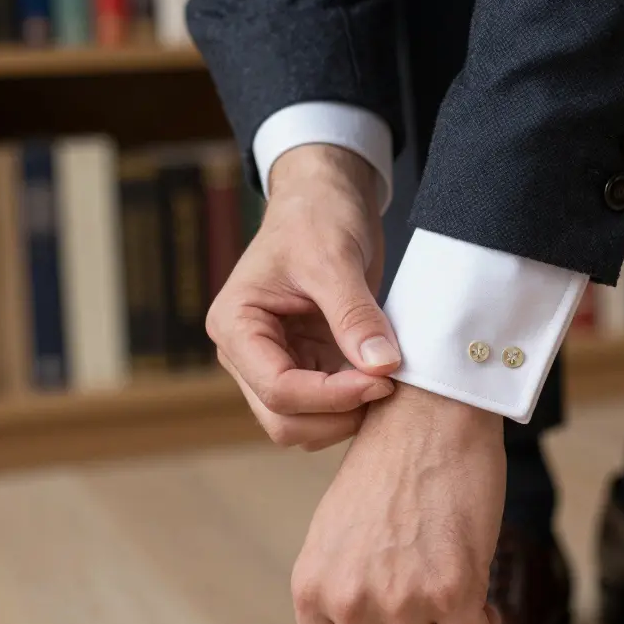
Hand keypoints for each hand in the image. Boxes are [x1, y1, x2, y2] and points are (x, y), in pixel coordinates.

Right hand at [208, 145, 401, 450]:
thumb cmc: (316, 216)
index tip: (382, 380)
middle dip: (337, 415)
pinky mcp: (304, 365)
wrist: (325, 197)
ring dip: (346, 416)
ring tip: (386, 380)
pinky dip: (354, 405)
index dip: (331, 397)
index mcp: (235, 325)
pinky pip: (325, 409)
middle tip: (388, 387)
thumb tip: (382, 367)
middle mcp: (246, 353)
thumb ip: (355, 316)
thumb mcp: (335, 260)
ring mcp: (274, 363)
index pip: (276, 388)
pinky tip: (382, 378)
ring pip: (304, 426)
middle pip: (284, 421)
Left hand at [290, 383, 506, 623]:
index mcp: (312, 586)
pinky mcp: (451, 590)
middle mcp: (348, 598)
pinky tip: (481, 596)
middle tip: (431, 611)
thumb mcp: (337, 535)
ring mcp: (398, 598)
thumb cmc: (389, 469)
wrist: (428, 416)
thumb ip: (341, 590)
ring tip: (456, 599)